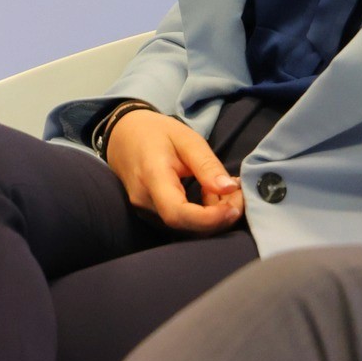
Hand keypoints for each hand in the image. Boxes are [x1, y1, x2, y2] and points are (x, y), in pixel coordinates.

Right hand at [106, 109, 242, 233]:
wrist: (122, 134)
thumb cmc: (155, 132)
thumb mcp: (186, 139)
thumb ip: (207, 165)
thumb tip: (230, 189)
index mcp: (152, 177)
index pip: (178, 213)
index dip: (210, 219)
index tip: (234, 206)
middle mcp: (144, 200)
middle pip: (186, 225)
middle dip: (219, 217)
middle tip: (238, 195)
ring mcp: (144, 210)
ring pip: (185, 227)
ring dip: (212, 217)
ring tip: (225, 193)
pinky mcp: (149, 214)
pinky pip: (179, 223)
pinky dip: (202, 216)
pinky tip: (210, 197)